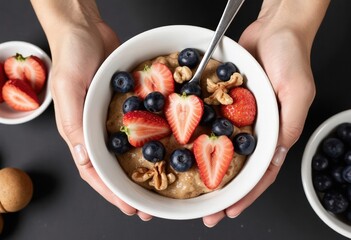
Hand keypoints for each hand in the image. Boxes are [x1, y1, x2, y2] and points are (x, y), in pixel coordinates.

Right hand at [47, 15, 151, 220]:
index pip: (93, 171)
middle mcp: (95, 130)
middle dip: (129, 189)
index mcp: (78, 131)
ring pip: (127, 152)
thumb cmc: (70, 56)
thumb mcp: (68, 88)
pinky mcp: (126, 105)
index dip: (111, 192)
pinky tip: (164, 146)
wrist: (86, 29)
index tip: (129, 208)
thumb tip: (83, 157)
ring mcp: (111, 119)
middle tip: (147, 207)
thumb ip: (74, 123)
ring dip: (142, 170)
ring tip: (159, 185)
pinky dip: (151, 140)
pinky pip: (140, 126)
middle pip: (112, 168)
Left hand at [202, 0, 329, 225]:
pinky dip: (199, 137)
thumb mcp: (297, 92)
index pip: (261, 174)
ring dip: (206, 170)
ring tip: (191, 188)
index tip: (228, 212)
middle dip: (222, 192)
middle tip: (206, 211)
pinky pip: (210, 124)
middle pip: (237, 168)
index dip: (246, 195)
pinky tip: (185, 148)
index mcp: (274, 133)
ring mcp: (238, 118)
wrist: (273, 30)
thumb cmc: (291, 58)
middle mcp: (255, 130)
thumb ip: (288, 124)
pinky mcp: (224, 103)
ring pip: (220, 150)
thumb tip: (275, 154)